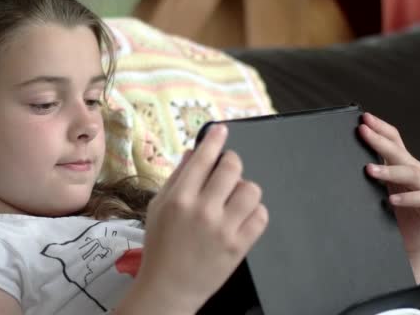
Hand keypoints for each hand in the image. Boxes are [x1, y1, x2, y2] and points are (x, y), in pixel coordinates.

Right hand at [121, 124, 267, 313]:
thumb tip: (193, 153)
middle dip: (231, 162)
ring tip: (234, 198)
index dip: (215, 139)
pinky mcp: (239, 246)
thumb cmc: (160, 246)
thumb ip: (176, 178)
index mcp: (179, 198)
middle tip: (226, 169)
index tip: (221, 130)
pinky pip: (261, 215)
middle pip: (232, 168)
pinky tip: (241, 216)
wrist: (169, 288)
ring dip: (244, 188)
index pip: (203, 158)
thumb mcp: (158, 207)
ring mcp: (224, 229)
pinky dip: (254, 211)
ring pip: (251, 189)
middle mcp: (203, 210)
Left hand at [359, 113, 419, 283]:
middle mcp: (413, 171)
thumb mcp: (373, 188)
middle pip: (398, 151)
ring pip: (410, 173)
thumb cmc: (388, 212)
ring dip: (389, 170)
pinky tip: (392, 199)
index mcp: (400, 163)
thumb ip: (366, 172)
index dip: (380, 127)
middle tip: (363, 132)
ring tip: (369, 169)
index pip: (393, 139)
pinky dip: (407, 198)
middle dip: (379, 140)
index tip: (363, 119)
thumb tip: (336, 158)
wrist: (408, 241)